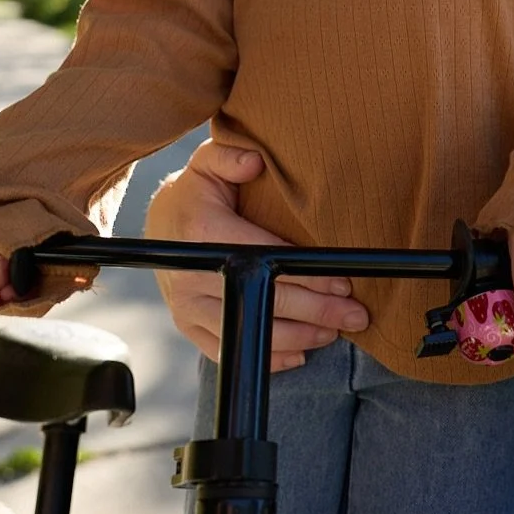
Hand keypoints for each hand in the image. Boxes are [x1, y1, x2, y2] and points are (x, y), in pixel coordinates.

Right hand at [145, 138, 368, 370]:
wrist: (158, 227)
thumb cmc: (196, 193)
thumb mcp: (208, 164)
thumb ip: (230, 156)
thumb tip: (255, 162)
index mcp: (204, 234)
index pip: (267, 261)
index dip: (308, 276)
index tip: (343, 283)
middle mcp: (193, 276)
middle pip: (265, 302)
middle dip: (317, 311)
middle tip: (355, 315)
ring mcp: (187, 307)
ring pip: (251, 331)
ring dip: (299, 337)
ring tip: (335, 332)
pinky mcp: (187, 326)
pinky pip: (228, 351)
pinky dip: (266, 357)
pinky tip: (300, 352)